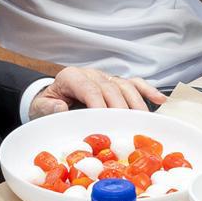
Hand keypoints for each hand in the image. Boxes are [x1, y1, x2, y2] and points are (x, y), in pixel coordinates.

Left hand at [30, 66, 165, 117]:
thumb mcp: (41, 107)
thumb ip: (48, 107)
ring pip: (126, 86)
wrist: (52, 98)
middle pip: (110, 88)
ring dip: (137, 104)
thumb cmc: (49, 104)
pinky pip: (135, 84)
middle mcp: (91, 74)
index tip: (105, 119)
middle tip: (128, 126)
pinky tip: (160, 101)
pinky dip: (148, 91)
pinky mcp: (117, 84)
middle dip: (120, 108)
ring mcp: (106, 78)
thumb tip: (60, 107)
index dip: (98, 103)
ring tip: (145, 121)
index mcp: (72, 77)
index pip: (88, 88)